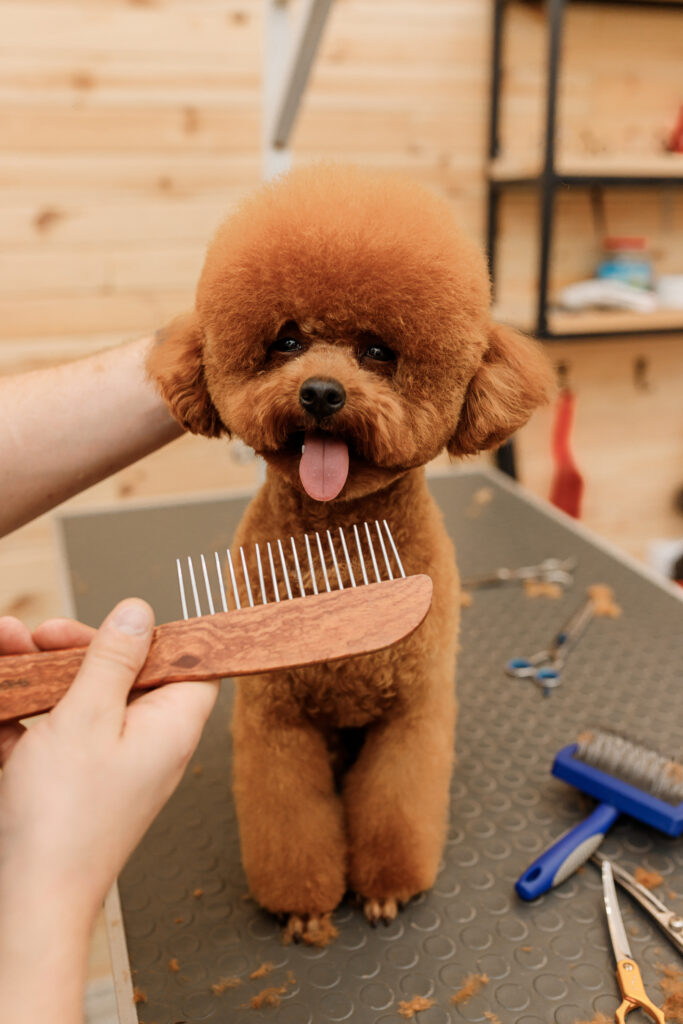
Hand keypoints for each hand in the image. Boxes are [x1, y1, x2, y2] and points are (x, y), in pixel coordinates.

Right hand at [0, 599, 218, 1023]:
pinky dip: (25, 715)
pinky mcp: (72, 784)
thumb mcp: (87, 716)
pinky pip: (53, 735)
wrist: (27, 902)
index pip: (190, 665)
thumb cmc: (64, 816)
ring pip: (80, 701)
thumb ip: (112, 660)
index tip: (120, 617)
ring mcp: (108, 765)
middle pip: (125, 675)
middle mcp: (147, 744)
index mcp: (171, 725)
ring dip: (41, 674)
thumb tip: (139, 612)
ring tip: (4, 645)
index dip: (159, 636)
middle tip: (39, 635)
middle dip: (76, 648)